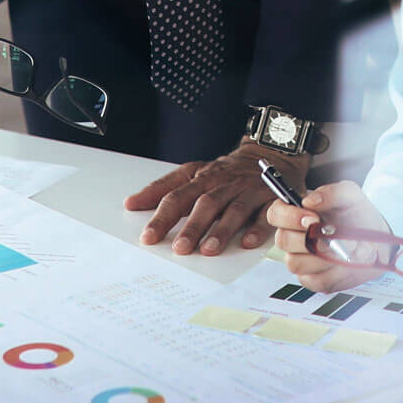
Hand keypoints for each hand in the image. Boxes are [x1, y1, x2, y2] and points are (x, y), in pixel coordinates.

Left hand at [125, 139, 302, 255]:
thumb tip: (131, 203)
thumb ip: (163, 189)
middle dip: (192, 227)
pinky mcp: (270, 198)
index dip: (163, 217)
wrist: (271, 152)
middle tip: (180, 248)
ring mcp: (248, 190)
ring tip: (209, 250)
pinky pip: (264, 214)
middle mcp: (224, 183)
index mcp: (202, 178)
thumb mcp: (193, 173)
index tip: (148, 237)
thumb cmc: (227, 171)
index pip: (178, 196)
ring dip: (221, 230)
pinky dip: (257, 228)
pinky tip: (248, 242)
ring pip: (234, 209)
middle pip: (206, 204)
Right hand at [266, 180, 387, 293]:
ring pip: (296, 263)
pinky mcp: (313, 280)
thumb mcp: (350, 196)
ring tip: (350, 248)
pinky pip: (315, 281)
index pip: (276, 214)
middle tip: (334, 236)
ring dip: (325, 257)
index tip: (312, 218)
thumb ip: (332, 192)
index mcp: (296, 214)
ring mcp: (300, 260)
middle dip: (310, 239)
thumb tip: (309, 201)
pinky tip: (348, 263)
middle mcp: (293, 238)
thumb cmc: (357, 215)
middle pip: (283, 241)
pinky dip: (336, 273)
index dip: (289, 218)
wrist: (377, 239)